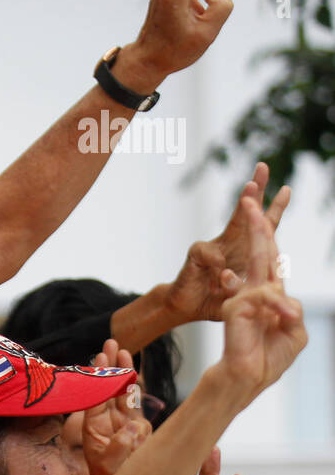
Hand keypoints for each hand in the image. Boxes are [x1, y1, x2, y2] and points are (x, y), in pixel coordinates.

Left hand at [82, 341, 151, 474]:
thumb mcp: (110, 465)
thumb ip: (121, 446)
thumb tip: (135, 426)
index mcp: (94, 426)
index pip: (96, 396)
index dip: (99, 376)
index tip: (99, 356)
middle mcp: (107, 421)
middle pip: (109, 388)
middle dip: (111, 365)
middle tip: (111, 342)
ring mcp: (123, 424)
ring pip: (124, 393)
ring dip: (125, 373)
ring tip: (123, 352)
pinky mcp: (138, 429)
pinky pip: (137, 407)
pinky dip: (136, 392)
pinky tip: (134, 376)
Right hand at [164, 162, 290, 323]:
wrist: (187, 308)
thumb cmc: (217, 301)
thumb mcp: (244, 296)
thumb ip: (254, 286)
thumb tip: (266, 272)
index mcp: (247, 252)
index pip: (265, 227)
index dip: (275, 208)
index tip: (287, 188)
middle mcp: (231, 243)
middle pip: (247, 212)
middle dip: (257, 189)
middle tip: (263, 167)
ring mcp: (214, 246)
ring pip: (233, 221)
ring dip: (245, 202)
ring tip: (252, 185)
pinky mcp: (198, 253)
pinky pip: (213, 253)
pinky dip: (218, 266)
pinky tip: (218, 277)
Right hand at [215, 197, 305, 402]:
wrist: (247, 378)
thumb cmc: (269, 357)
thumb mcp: (294, 330)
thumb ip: (290, 308)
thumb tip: (280, 295)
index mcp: (269, 291)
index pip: (272, 257)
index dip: (271, 232)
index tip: (272, 204)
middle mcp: (253, 287)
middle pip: (259, 246)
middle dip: (257, 218)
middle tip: (254, 185)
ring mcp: (242, 294)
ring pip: (262, 266)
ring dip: (268, 263)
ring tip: (273, 267)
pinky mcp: (235, 304)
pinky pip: (264, 296)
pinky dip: (277, 308)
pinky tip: (283, 318)